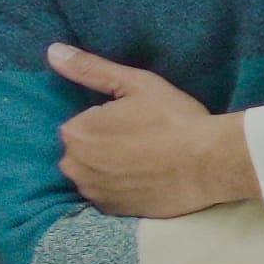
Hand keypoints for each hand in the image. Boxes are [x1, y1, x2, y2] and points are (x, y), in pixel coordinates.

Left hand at [41, 45, 255, 218]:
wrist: (210, 162)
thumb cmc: (173, 118)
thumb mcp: (133, 84)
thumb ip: (89, 68)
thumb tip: (53, 51)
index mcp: (74, 134)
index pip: (81, 123)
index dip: (108, 120)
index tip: (135, 120)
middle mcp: (74, 167)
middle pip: (83, 150)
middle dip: (104, 144)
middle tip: (143, 139)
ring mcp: (93, 193)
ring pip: (93, 173)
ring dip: (110, 167)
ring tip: (146, 159)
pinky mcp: (112, 211)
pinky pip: (108, 194)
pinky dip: (121, 188)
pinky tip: (145, 179)